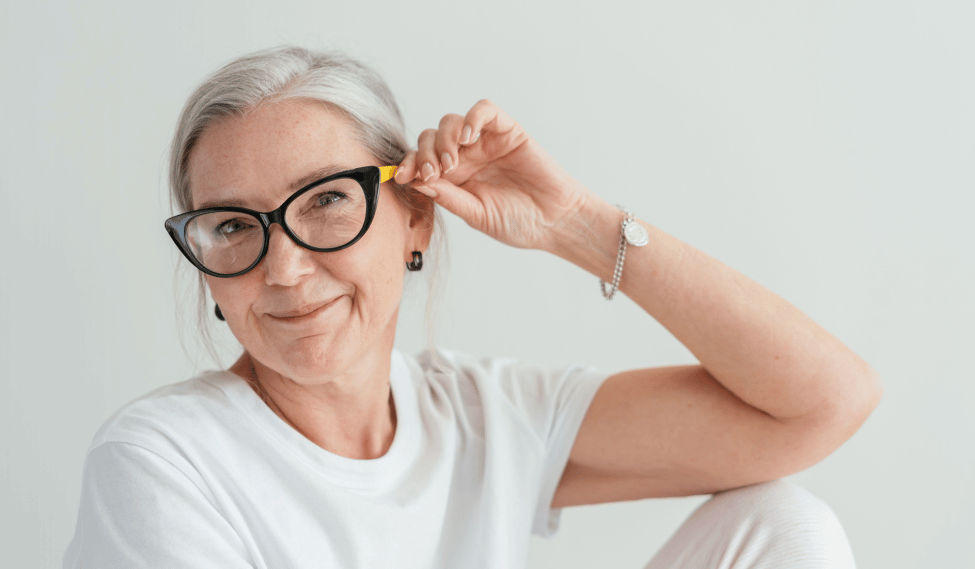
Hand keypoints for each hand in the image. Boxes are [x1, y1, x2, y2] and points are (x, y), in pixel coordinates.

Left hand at [394, 100, 592, 251]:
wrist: (555, 221)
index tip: (401, 176)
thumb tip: (415, 182)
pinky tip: (469, 137)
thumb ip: (448, 197)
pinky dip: (472, 118)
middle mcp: (465, 157)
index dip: (408, 164)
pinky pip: (484, 110)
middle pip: (430, 138)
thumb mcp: (476, 214)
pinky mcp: (507, 130)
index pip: (421, 162)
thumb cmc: (518, 223)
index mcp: (453, 179)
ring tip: (453, 162)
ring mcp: (485, 142)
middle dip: (425, 154)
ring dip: (444, 139)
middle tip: (434, 173)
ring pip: (451, 122)